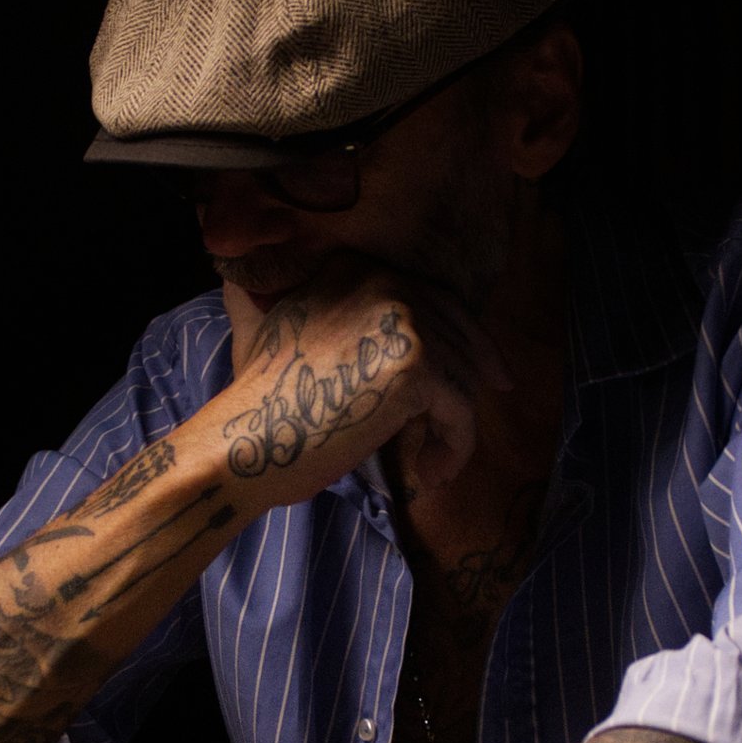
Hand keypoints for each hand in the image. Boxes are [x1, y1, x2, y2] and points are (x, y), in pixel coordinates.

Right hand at [214, 252, 515, 507]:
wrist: (246, 440)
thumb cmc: (262, 406)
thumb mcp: (295, 334)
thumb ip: (346, 320)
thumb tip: (410, 342)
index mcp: (355, 269)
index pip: (432, 297)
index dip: (465, 333)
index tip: (486, 365)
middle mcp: (383, 282)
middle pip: (458, 330)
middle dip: (477, 371)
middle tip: (495, 400)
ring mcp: (403, 320)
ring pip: (462, 375)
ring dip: (454, 425)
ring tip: (433, 464)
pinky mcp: (417, 366)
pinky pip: (460, 412)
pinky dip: (455, 448)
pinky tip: (430, 473)